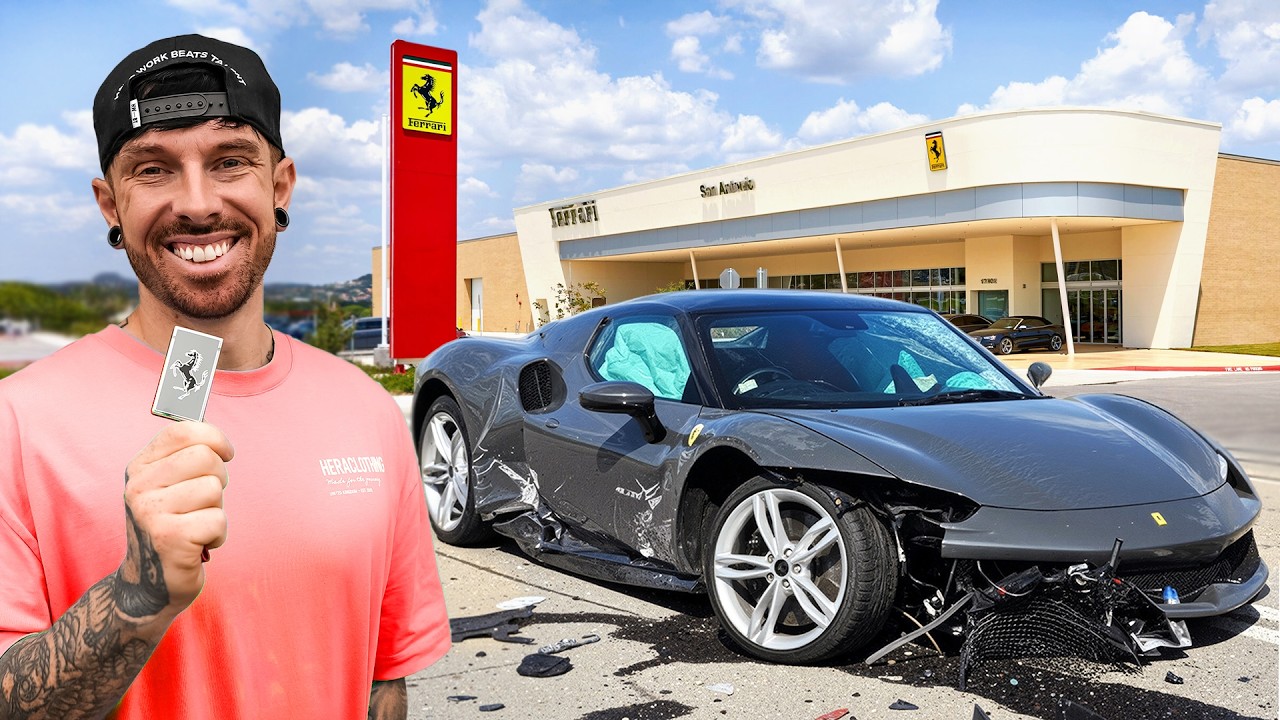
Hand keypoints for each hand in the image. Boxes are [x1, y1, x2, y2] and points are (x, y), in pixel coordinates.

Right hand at [117, 421, 232, 617]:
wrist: (150, 585)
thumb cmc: (171, 528)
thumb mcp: (168, 488)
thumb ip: (185, 459)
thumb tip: (217, 441)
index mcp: (140, 468)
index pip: (183, 431)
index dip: (214, 438)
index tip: (225, 454)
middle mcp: (139, 487)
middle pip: (205, 457)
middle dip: (219, 479)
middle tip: (206, 502)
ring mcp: (151, 512)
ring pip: (213, 489)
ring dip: (216, 510)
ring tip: (197, 526)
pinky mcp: (169, 538)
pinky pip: (217, 520)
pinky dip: (217, 535)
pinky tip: (199, 545)